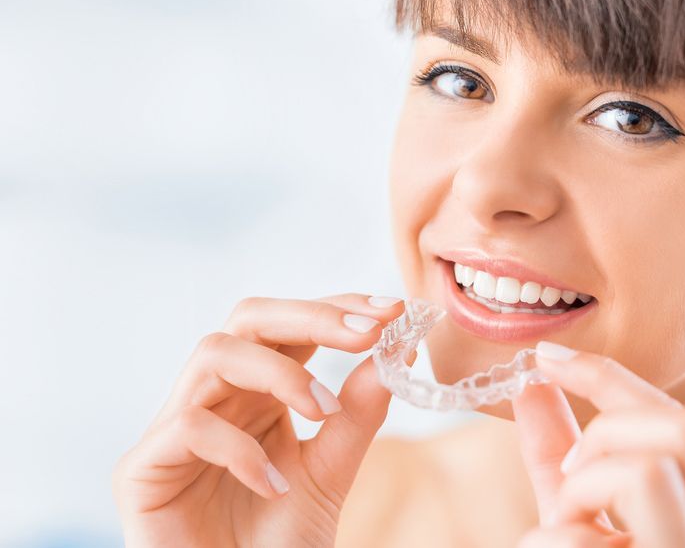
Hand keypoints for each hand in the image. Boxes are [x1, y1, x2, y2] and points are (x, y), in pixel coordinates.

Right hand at [112, 293, 408, 546]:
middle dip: (312, 315)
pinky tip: (274, 484)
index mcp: (259, 393)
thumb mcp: (330, 473)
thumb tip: (395, 350)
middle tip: (367, 332)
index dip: (337, 308)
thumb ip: (358, 415)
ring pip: (214, 353)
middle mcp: (217, 399)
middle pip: (248, 319)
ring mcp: (175, 429)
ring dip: (279, 372)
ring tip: (323, 411)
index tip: (391, 309)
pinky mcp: (142, 470)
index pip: (292, 327)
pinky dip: (239, 447)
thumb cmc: (276, 544)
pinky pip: (188, 426)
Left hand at [512, 342, 684, 547]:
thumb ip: (558, 456)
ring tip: (564, 529)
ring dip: (581, 491)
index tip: (547, 356)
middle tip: (572, 476)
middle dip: (610, 430)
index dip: (607, 375)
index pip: (682, 419)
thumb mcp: (572, 514)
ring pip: (650, 473)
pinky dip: (550, 544)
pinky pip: (591, 542)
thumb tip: (530, 384)